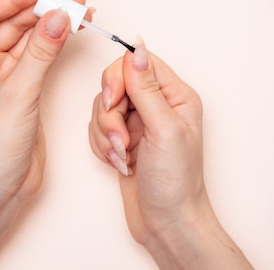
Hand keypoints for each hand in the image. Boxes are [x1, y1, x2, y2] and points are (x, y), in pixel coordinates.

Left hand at [0, 0, 88, 202]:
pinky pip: (40, 53)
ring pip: (28, 36)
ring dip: (53, 22)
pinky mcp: (23, 86)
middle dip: (42, 7)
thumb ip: (40, 54)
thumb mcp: (16, 97)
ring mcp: (4, 75)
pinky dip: (57, 41)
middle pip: (11, 21)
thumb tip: (58, 17)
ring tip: (80, 9)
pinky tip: (72, 29)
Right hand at [89, 43, 251, 268]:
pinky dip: (102, 146)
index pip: (138, 62)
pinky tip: (119, 163)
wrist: (167, 224)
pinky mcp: (124, 139)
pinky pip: (97, 128)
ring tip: (124, 156)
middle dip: (110, 113)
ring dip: (106, 134)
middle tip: (122, 139)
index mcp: (175, 95)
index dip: (119, 77)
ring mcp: (139, 123)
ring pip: (103, 107)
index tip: (113, 100)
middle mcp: (157, 105)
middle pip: (116, 84)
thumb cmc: (176, 182)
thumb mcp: (164, 129)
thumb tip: (137, 49)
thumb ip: (146, 88)